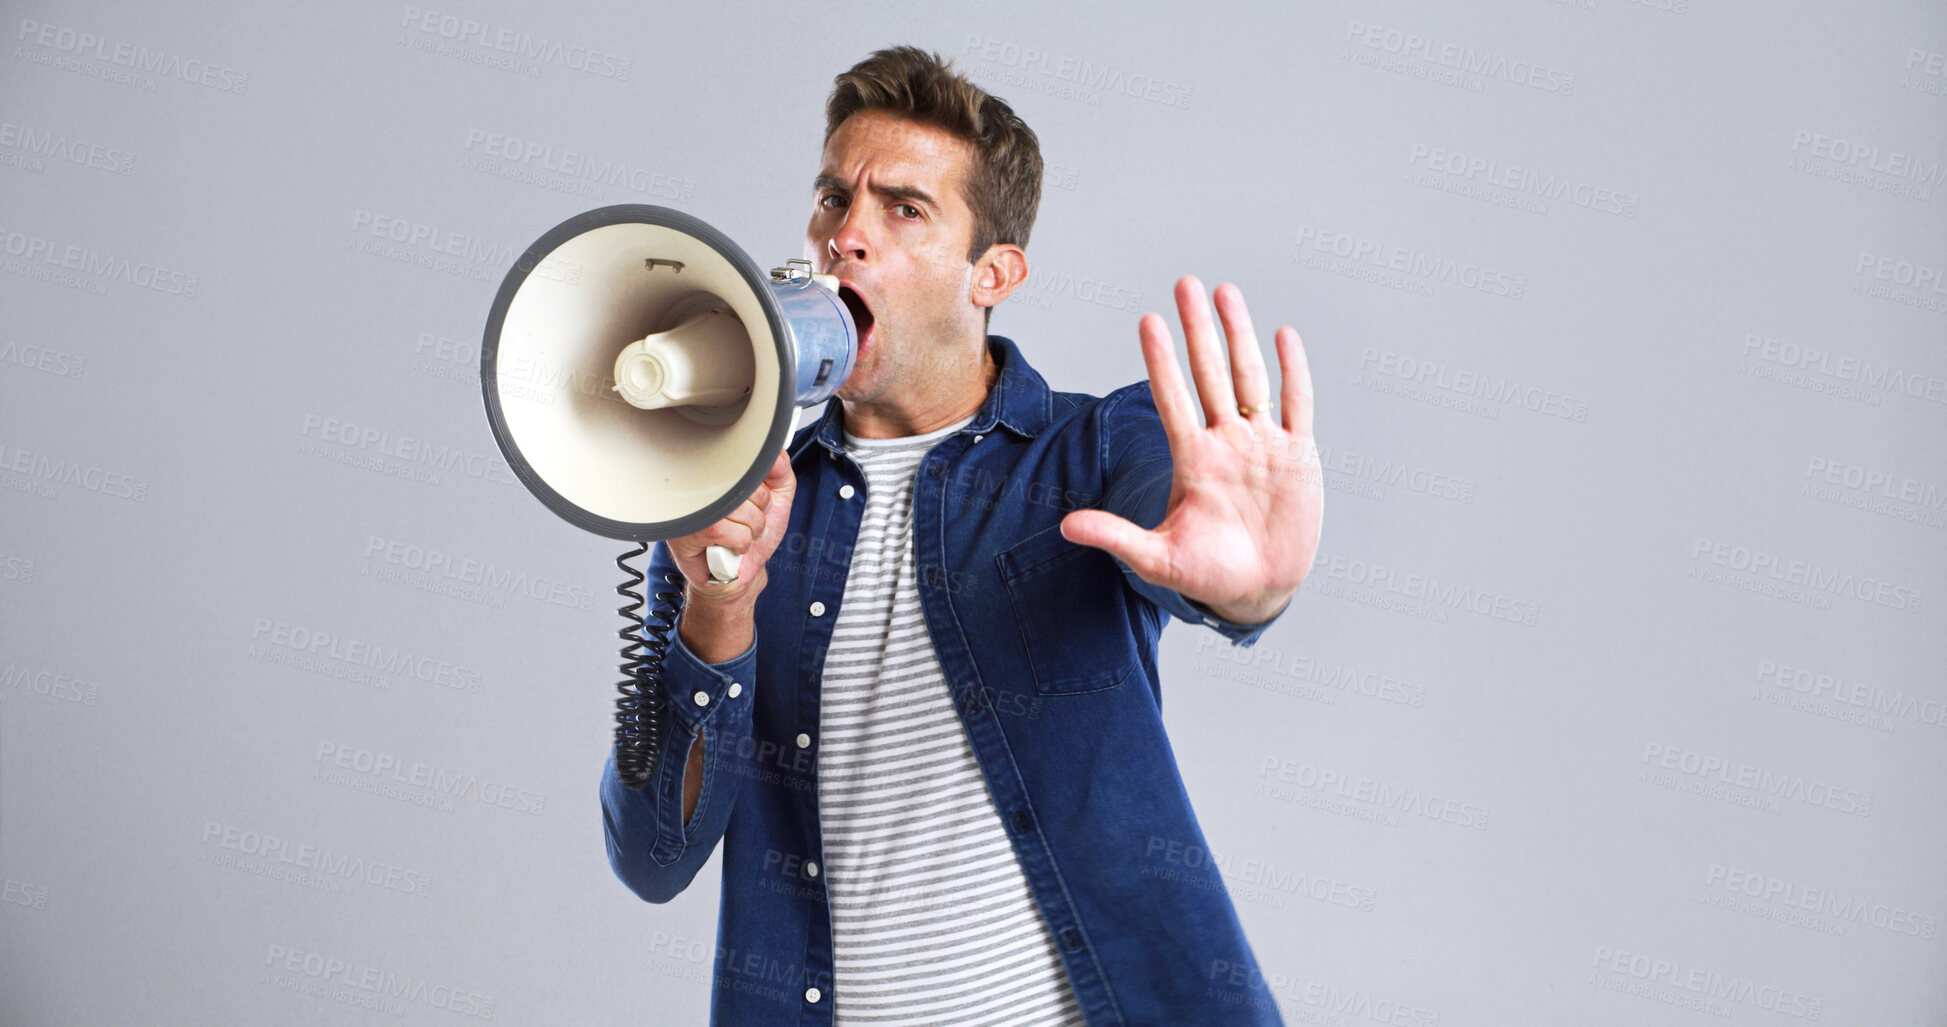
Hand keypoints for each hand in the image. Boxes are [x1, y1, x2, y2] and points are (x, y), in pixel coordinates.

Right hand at [666, 450, 796, 609]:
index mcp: (718, 471)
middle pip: (748, 485)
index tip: (760, 497)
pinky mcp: (690, 532)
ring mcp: (693, 507)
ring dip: (752, 529)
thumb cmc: (753, 531)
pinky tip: (731, 545)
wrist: (741, 569)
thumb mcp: (777, 496)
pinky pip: (733, 533)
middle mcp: (700, 483)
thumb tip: (774, 453)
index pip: (748, 462)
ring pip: (742, 511)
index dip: (763, 486)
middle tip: (749, 519)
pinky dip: (741, 544)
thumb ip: (779, 471)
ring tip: (739, 533)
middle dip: (760, 509)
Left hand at [1060, 276, 1321, 624]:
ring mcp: (1261, 446)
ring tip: (1225, 294)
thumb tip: (1064, 527)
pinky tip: (1283, 336)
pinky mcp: (1298, 456)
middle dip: (1197, 330)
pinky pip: (1296, 405)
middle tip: (1185, 284)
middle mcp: (1225, 443)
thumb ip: (1116, 537)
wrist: (1257, 590)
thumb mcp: (1157, 558)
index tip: (1148, 321)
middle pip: (1209, 375)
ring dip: (1239, 336)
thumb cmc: (1206, 574)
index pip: (1172, 399)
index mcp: (1192, 461)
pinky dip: (1293, 372)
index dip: (1160, 361)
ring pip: (1250, 378)